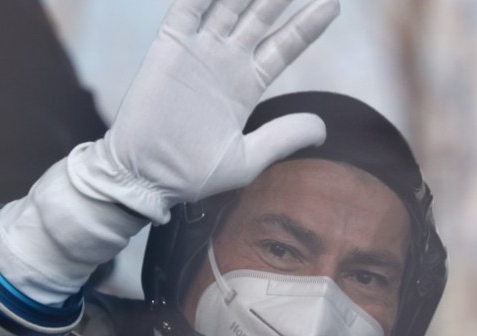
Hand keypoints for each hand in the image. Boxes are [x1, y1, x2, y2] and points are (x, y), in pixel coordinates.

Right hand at [69, 0, 338, 221]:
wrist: (144, 176)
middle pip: (262, 15)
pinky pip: (189, 6)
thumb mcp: (245, 159)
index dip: (308, 24)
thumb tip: (323, 129)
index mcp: (246, 85)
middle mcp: (226, 62)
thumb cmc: (190, 175)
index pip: (285, 46)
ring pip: (230, 2)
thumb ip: (283, 137)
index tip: (332, 3)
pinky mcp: (170, 45)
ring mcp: (198, 50)